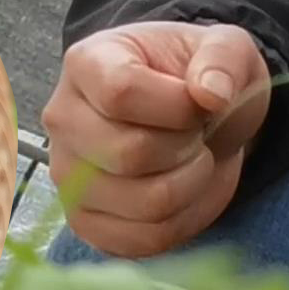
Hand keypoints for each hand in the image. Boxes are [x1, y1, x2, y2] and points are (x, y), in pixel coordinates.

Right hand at [45, 20, 270, 257]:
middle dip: (187, 147)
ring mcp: (68, 176)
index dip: (177, 106)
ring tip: (193, 159)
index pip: (121, 93)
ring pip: (145, 202)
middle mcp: (63, 119)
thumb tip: (211, 95)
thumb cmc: (197, 80)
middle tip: (197, 133)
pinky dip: (184, 219)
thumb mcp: (225, 49)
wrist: (189, 119)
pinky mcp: (86, 223)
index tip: (199, 103)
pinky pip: (146, 240)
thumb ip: (224, 58)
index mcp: (87, 63)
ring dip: (192, 184)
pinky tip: (184, 190)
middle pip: (129, 153)